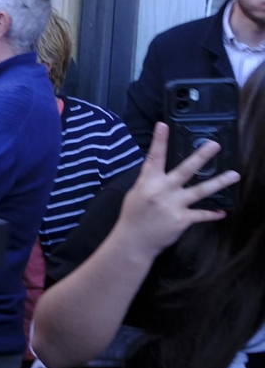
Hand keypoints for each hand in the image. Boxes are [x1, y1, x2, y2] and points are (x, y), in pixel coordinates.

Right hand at [117, 123, 234, 259]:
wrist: (133, 242)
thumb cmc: (133, 216)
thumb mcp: (136, 194)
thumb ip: (150, 182)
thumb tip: (161, 171)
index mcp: (148, 183)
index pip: (154, 158)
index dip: (158, 141)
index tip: (163, 125)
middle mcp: (162, 191)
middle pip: (185, 171)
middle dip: (201, 157)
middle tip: (215, 145)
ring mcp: (174, 205)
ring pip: (200, 191)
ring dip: (219, 182)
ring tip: (234, 175)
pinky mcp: (182, 220)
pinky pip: (201, 215)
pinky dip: (212, 214)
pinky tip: (222, 212)